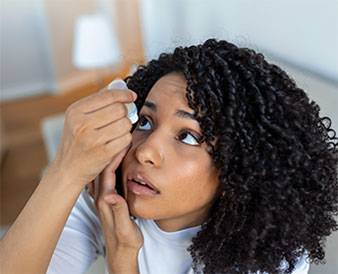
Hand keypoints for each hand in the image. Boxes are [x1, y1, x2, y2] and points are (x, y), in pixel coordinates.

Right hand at [50, 86, 136, 186]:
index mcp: (75, 111)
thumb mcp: (80, 117)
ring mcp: (92, 139)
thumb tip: (119, 81)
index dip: (124, 94)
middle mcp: (82, 124)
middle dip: (124, 113)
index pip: (107, 96)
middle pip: (119, 109)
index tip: (131, 96)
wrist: (68, 169)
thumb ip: (99, 99)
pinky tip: (118, 141)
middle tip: (121, 118)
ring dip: (126, 127)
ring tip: (118, 130)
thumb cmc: (77, 141)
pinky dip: (125, 139)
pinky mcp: (103, 153)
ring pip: (125, 124)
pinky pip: (126, 139)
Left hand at [88, 146, 142, 272]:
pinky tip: (117, 161)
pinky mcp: (109, 200)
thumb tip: (111, 196)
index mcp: (106, 201)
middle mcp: (102, 197)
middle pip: (104, 169)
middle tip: (118, 136)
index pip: (108, 172)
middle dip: (110, 150)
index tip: (122, 141)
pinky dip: (112, 166)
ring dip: (111, 156)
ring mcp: (105, 198)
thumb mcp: (125, 228)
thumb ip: (119, 212)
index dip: (114, 156)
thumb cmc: (126, 241)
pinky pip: (108, 178)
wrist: (121, 252)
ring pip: (105, 172)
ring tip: (117, 143)